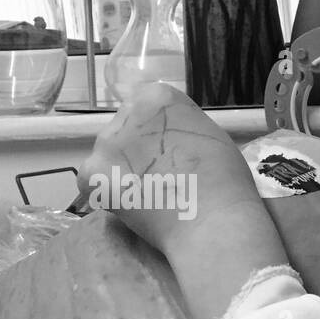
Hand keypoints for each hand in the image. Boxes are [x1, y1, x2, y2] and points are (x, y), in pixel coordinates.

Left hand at [76, 83, 269, 257]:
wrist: (211, 221)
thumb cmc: (226, 182)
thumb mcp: (213, 138)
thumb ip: (185, 130)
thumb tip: (172, 143)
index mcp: (160, 97)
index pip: (150, 107)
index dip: (162, 132)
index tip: (174, 153)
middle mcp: (127, 112)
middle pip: (126, 128)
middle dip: (138, 149)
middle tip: (160, 177)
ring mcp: (107, 143)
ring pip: (109, 154)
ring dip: (122, 170)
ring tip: (147, 196)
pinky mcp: (93, 174)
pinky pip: (93, 181)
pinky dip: (107, 193)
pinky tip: (130, 205)